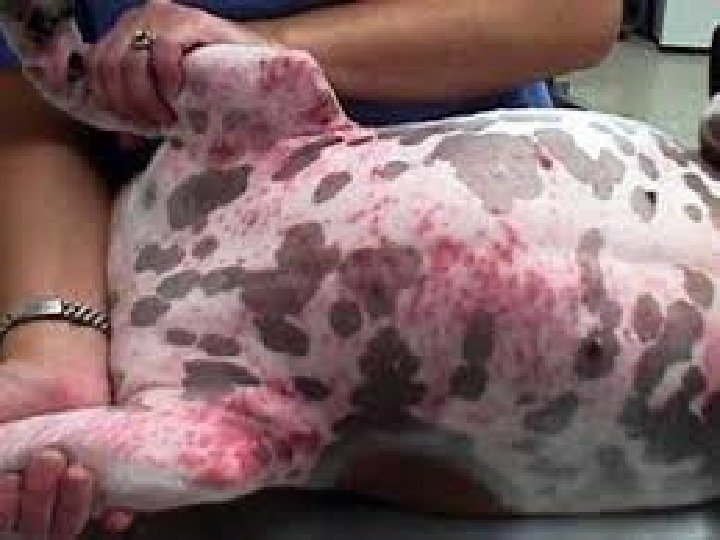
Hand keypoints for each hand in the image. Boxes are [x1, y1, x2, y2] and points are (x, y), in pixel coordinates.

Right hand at [0, 324, 132, 538]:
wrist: (61, 373)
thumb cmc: (17, 393)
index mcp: (7, 493)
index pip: (5, 520)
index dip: (6, 508)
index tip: (10, 480)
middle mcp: (37, 502)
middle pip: (37, 527)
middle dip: (40, 497)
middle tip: (48, 458)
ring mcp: (70, 497)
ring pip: (70, 523)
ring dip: (74, 505)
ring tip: (78, 471)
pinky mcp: (105, 487)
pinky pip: (110, 513)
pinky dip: (114, 516)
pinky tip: (115, 513)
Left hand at [86, 0, 267, 128]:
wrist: (262, 61)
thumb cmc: (218, 81)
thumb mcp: (172, 95)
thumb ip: (145, 108)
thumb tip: (124, 141)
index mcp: (129, 32)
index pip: (94, 63)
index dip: (106, 100)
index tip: (131, 126)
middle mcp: (140, 17)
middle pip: (107, 66)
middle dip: (128, 105)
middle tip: (154, 126)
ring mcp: (164, 16)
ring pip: (128, 62)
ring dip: (144, 99)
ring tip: (167, 118)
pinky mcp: (190, 20)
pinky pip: (163, 52)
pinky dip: (166, 80)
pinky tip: (179, 95)